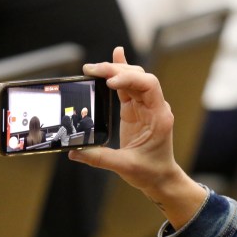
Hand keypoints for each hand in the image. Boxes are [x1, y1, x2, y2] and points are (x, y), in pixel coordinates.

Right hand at [69, 47, 205, 227]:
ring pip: (132, 79)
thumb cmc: (151, 172)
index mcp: (159, 117)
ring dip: (113, 71)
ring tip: (92, 68)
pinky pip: (128, 87)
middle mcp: (154, 107)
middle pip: (138, 77)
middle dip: (116, 70)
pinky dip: (119, 73)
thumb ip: (99, 158)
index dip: (130, 78)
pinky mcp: (135, 110)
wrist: (162, 179)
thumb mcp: (125, 167)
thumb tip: (74, 152)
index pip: (148, 86)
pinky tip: (114, 56)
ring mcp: (145, 107)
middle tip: (92, 70)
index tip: (111, 82)